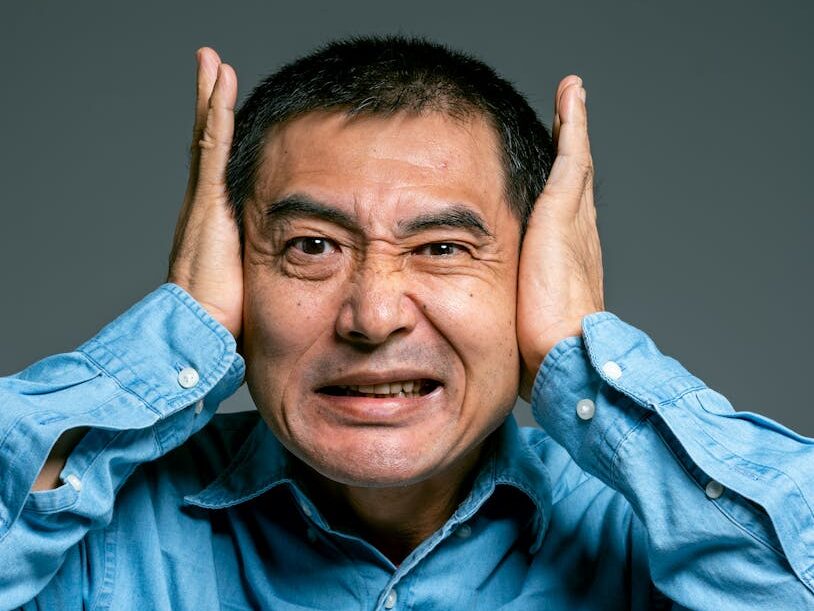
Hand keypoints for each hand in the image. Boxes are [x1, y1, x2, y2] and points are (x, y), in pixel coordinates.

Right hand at [168, 48, 241, 337]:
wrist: (197, 333)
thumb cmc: (225, 318)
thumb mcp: (250, 282)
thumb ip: (263, 266)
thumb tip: (293, 267)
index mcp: (212, 221)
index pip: (218, 168)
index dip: (222, 135)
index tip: (226, 107)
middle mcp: (202, 205)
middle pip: (209, 144)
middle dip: (211, 104)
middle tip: (213, 67)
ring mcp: (202, 202)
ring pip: (208, 138)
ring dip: (211, 98)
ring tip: (212, 62)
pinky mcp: (206, 205)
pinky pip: (213, 149)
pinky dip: (218, 114)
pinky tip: (222, 83)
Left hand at [517, 76, 604, 399]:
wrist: (565, 353)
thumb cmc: (543, 350)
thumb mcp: (523, 317)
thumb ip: (514, 305)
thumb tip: (487, 323)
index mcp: (568, 258)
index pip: (564, 213)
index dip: (562, 187)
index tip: (558, 167)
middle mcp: (578, 233)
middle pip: (573, 181)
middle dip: (571, 148)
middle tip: (570, 115)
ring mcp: (574, 220)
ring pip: (574, 162)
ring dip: (573, 127)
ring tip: (572, 96)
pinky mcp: (563, 212)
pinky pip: (571, 156)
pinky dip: (573, 125)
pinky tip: (570, 97)